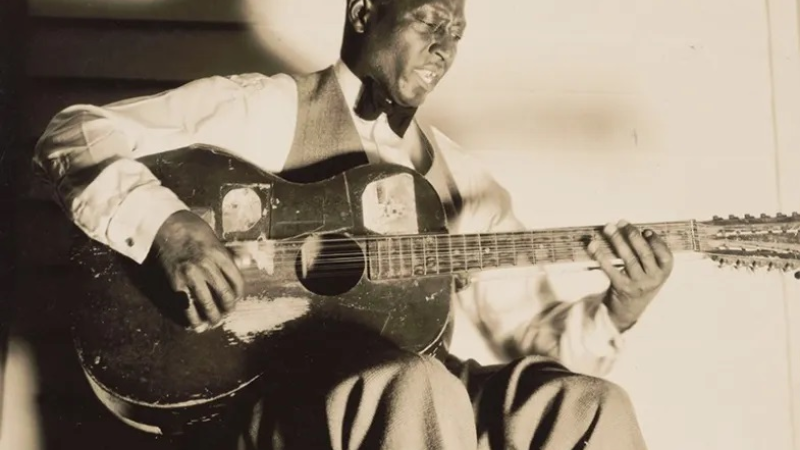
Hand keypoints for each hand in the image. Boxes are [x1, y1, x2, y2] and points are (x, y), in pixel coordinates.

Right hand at [153, 210, 244, 330]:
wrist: (165, 226)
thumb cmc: (192, 230)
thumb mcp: (215, 238)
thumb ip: (230, 254)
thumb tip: (246, 262)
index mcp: (219, 254)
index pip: (237, 280)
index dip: (239, 293)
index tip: (236, 298)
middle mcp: (207, 266)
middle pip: (224, 294)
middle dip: (228, 307)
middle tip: (227, 312)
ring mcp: (191, 275)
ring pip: (207, 303)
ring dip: (213, 316)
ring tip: (215, 321)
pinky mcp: (176, 283)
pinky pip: (187, 306)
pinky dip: (193, 318)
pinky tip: (197, 324)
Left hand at [587, 219, 673, 330]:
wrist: (629, 309)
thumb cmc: (641, 282)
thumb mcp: (652, 270)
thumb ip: (648, 253)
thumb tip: (633, 229)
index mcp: (664, 272)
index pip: (665, 254)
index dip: (656, 241)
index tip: (645, 230)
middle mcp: (654, 278)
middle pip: (643, 252)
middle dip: (632, 235)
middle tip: (621, 222)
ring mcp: (638, 284)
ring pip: (627, 258)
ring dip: (617, 240)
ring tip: (608, 228)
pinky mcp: (622, 287)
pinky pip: (610, 268)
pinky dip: (601, 255)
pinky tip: (594, 245)